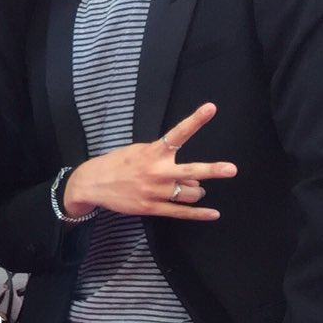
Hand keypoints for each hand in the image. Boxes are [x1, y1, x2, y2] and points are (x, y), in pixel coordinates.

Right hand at [63, 103, 235, 221]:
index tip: (211, 108)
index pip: (178, 134)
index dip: (195, 120)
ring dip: (196, 191)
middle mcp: (156, 172)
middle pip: (191, 172)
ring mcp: (154, 191)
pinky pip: (180, 212)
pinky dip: (199, 214)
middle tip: (232, 169)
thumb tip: (191, 177)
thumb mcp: (138, 151)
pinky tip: (213, 214)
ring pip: (190, 193)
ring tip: (192, 189)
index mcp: (153, 153)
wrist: (91, 184)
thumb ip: (165, 160)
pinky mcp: (151, 208)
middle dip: (212, 170)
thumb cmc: (118, 163)